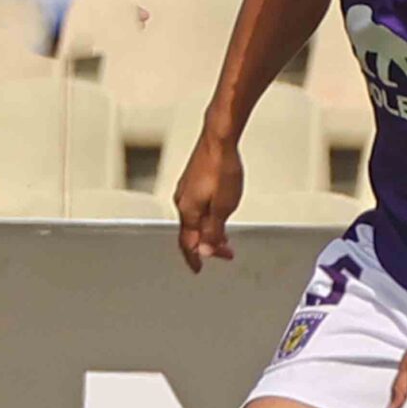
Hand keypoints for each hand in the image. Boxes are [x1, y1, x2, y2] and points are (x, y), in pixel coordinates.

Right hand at [172, 130, 242, 273]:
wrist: (219, 139)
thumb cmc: (221, 167)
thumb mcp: (223, 207)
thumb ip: (214, 230)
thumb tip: (207, 250)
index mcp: (187, 211)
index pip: (187, 243)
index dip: (194, 258)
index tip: (199, 268)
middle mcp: (182, 201)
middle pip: (192, 232)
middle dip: (207, 245)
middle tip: (224, 253)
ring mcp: (186, 189)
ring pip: (194, 219)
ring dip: (208, 231)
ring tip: (224, 237)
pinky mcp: (192, 180)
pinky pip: (196, 207)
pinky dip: (206, 217)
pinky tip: (217, 215)